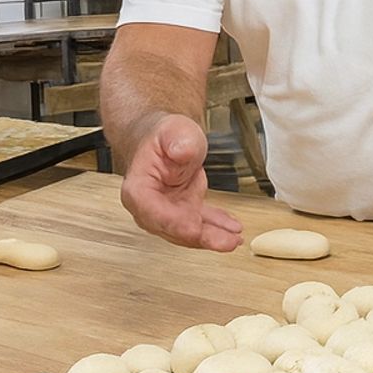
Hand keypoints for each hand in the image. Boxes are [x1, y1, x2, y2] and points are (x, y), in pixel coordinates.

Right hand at [119, 114, 243, 252]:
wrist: (163, 138)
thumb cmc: (163, 135)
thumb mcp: (174, 130)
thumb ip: (178, 142)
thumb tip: (182, 151)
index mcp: (138, 189)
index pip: (155, 213)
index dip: (176, 224)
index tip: (195, 229)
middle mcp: (148, 206)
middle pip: (174, 228)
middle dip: (201, 238)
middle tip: (227, 242)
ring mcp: (166, 210)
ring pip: (189, 231)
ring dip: (213, 237)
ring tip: (234, 239)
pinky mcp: (182, 211)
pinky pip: (201, 222)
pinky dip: (218, 227)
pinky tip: (232, 229)